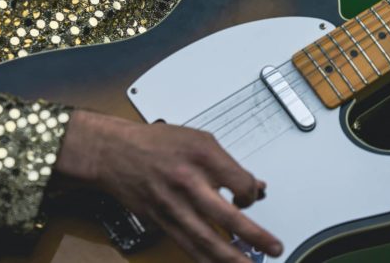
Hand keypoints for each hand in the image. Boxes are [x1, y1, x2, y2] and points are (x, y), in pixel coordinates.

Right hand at [55, 110, 282, 261]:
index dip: (251, 192)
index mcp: (201, 155)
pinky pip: (187, 246)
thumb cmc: (156, 143)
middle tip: (275, 247)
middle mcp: (188, 181)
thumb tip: (255, 186)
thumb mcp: (197, 139)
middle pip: (226, 215)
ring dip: (232, 258)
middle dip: (254, 235)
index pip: (239, 182)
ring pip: (207, 239)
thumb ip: (227, 164)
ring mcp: (173, 204)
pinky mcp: (162, 221)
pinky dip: (205, 260)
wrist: (114, 153)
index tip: (250, 196)